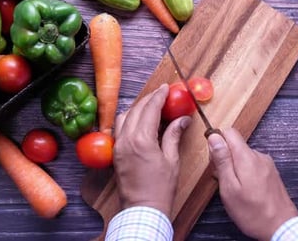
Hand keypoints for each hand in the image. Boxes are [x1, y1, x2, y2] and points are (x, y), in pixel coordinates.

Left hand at [113, 84, 190, 217]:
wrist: (142, 209)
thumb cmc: (160, 188)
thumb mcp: (172, 160)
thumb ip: (173, 135)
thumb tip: (182, 119)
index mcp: (142, 140)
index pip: (150, 109)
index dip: (159, 96)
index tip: (166, 87)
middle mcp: (126, 139)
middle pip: (135, 110)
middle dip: (148, 99)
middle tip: (161, 94)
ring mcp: (118, 146)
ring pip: (124, 117)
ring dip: (136, 108)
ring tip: (150, 107)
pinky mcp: (115, 154)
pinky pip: (119, 129)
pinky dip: (128, 120)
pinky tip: (139, 122)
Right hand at [208, 128, 297, 240]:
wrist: (281, 228)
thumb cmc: (253, 212)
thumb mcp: (229, 187)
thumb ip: (222, 160)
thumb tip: (214, 138)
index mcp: (247, 157)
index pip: (229, 132)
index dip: (217, 141)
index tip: (214, 158)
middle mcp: (259, 156)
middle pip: (235, 144)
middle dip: (224, 157)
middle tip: (222, 179)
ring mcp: (267, 164)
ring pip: (242, 155)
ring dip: (234, 167)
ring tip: (233, 188)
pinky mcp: (270, 173)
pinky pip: (252, 164)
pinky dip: (243, 173)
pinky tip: (244, 190)